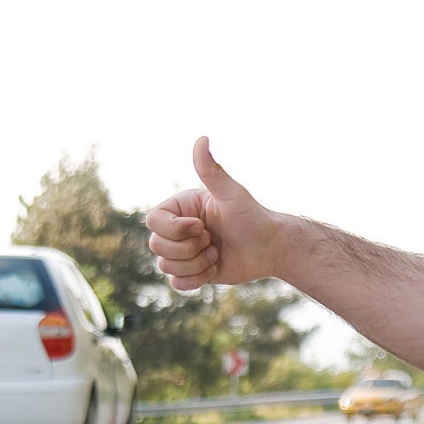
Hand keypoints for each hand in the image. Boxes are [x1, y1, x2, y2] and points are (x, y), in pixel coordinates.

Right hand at [146, 137, 284, 290]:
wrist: (270, 248)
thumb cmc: (253, 218)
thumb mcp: (232, 193)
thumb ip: (212, 170)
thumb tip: (202, 139)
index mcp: (180, 208)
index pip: (153, 221)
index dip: (175, 229)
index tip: (202, 226)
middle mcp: (178, 229)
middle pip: (156, 246)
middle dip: (188, 249)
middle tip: (212, 240)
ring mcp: (184, 251)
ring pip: (165, 266)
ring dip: (195, 264)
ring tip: (216, 253)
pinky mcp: (191, 272)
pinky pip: (176, 284)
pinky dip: (196, 280)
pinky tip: (214, 268)